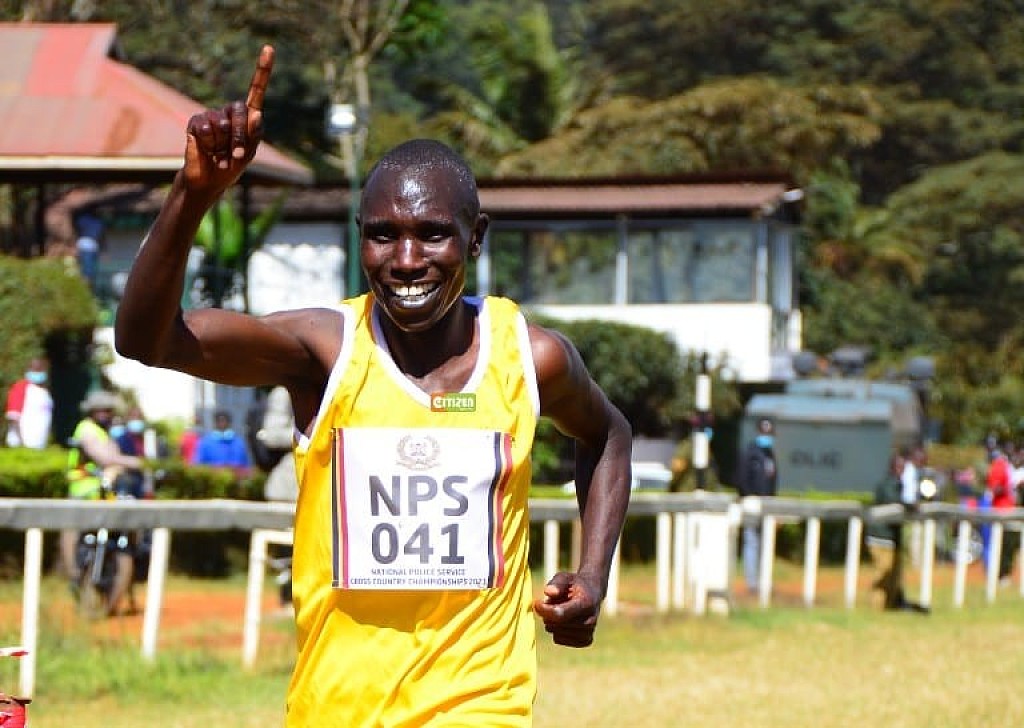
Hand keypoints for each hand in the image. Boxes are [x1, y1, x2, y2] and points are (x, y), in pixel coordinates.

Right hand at [182, 45, 273, 197]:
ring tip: (219, 154)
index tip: (268, 49)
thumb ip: (254, 136)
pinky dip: (208, 144)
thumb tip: (256, 114)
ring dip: (223, 145)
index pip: (256, 90)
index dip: (262, 70)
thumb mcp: (249, 155)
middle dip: (240, 137)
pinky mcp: (195, 122)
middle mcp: (229, 112)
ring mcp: (212, 115)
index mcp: (247, 117)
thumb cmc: (232, 167)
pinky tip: (206, 150)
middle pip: (240, 111)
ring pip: (223, 124)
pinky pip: (205, 129)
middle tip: (237, 155)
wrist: (209, 181)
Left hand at [532, 571, 601, 647]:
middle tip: (554, 603)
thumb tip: (548, 592)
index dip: (544, 610)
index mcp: (586, 603)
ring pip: (555, 633)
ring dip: (552, 622)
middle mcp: (590, 620)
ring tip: (561, 610)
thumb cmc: (575, 584)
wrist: (592, 594)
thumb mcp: (565, 577)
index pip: (560, 614)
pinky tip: (565, 620)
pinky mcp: (585, 641)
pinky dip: (556, 631)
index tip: (536, 602)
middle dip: (548, 613)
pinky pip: (558, 639)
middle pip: (555, 624)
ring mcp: (588, 633)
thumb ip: (557, 583)